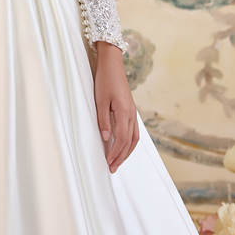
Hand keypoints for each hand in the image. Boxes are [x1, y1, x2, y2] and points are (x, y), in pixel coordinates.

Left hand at [95, 41, 138, 172]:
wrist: (113, 66)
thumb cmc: (105, 81)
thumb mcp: (100, 101)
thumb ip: (103, 120)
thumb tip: (106, 138)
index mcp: (124, 112)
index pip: (122, 139)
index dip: (115, 153)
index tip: (108, 162)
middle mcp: (132, 114)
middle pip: (130, 142)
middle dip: (121, 157)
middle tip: (112, 168)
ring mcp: (133, 113)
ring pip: (134, 138)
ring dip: (127, 152)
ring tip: (118, 162)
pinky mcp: (131, 111)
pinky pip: (134, 132)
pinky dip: (129, 143)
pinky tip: (123, 148)